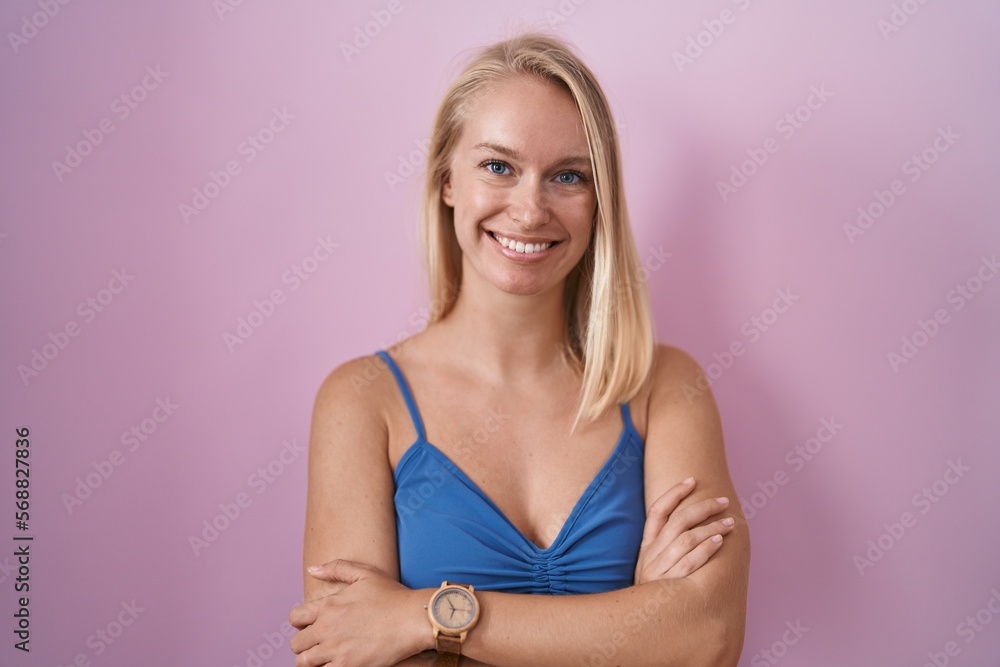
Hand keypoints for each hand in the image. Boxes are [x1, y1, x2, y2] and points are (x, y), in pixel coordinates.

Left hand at [289, 559, 430, 666]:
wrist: (412, 618)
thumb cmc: (392, 595)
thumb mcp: (365, 573)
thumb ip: (336, 568)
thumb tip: (312, 570)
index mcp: (328, 605)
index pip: (295, 617)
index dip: (299, 623)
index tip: (309, 626)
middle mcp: (326, 628)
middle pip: (296, 644)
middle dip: (304, 645)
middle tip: (317, 645)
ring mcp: (335, 649)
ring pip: (304, 662)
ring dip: (311, 661)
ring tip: (324, 658)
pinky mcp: (347, 666)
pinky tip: (336, 664)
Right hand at [634, 477, 735, 584]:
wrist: (639, 626)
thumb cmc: (655, 592)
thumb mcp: (652, 566)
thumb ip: (664, 546)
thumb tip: (690, 523)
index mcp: (646, 547)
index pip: (657, 511)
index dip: (674, 493)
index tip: (693, 480)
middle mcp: (650, 555)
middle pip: (677, 522)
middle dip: (702, 508)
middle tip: (723, 502)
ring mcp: (659, 570)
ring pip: (686, 539)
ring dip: (710, 527)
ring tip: (730, 522)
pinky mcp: (669, 586)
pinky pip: (690, 562)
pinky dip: (705, 549)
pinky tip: (719, 541)